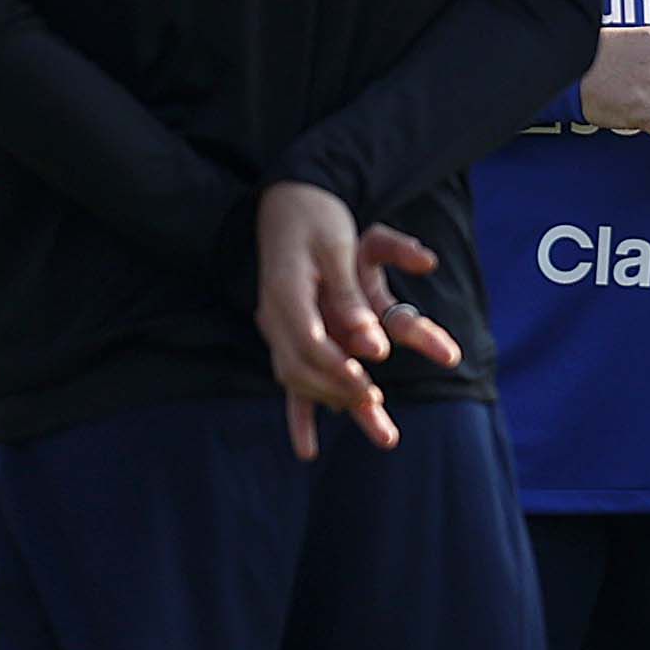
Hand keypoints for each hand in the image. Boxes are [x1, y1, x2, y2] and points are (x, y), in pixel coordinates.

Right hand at [257, 181, 458, 458]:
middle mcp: (275, 314)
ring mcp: (276, 326)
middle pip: (301, 367)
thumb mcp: (339, 247)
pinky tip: (307, 450)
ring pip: (296, 378)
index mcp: (286, 293)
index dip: (340, 370)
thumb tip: (373, 348)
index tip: (369, 386)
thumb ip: (351, 298)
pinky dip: (300, 415)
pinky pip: (291, 378)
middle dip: (340, 390)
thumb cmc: (317, 216)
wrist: (286, 199)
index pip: (309, 345)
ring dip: (331, 402)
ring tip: (375, 425)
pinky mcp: (288, 332)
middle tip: (375, 406)